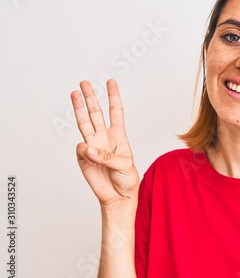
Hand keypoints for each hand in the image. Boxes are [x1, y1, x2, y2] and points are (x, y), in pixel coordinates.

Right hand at [70, 79, 138, 205]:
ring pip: (84, 123)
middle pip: (96, 113)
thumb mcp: (125, 165)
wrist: (118, 196)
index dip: (113, 96)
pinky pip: (81, 149)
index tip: (110, 81)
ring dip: (79, 108)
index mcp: (119, 135)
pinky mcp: (83, 157)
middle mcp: (105, 137)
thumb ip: (107, 156)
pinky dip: (85, 151)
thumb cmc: (127, 179)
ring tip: (74, 94)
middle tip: (84, 83)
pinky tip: (90, 157)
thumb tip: (88, 148)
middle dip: (91, 97)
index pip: (116, 111)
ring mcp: (93, 146)